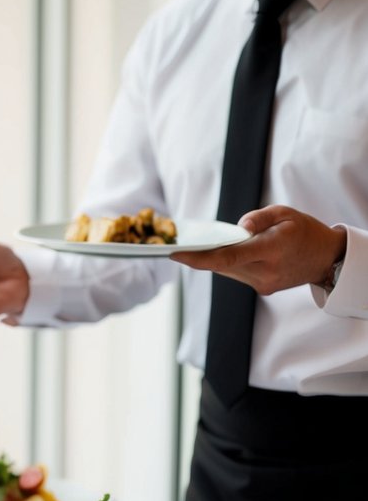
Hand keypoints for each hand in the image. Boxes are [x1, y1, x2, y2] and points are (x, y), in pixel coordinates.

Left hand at [169, 206, 345, 293]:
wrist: (325, 258)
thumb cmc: (305, 231)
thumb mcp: (286, 213)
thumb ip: (260, 218)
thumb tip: (238, 227)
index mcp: (272, 249)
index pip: (227, 257)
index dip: (198, 257)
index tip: (176, 254)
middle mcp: (266, 271)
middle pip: (222, 265)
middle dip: (199, 256)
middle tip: (178, 246)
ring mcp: (264, 283)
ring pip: (228, 271)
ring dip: (213, 259)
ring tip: (195, 247)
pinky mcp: (263, 288)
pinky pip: (237, 274)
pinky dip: (228, 263)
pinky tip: (220, 253)